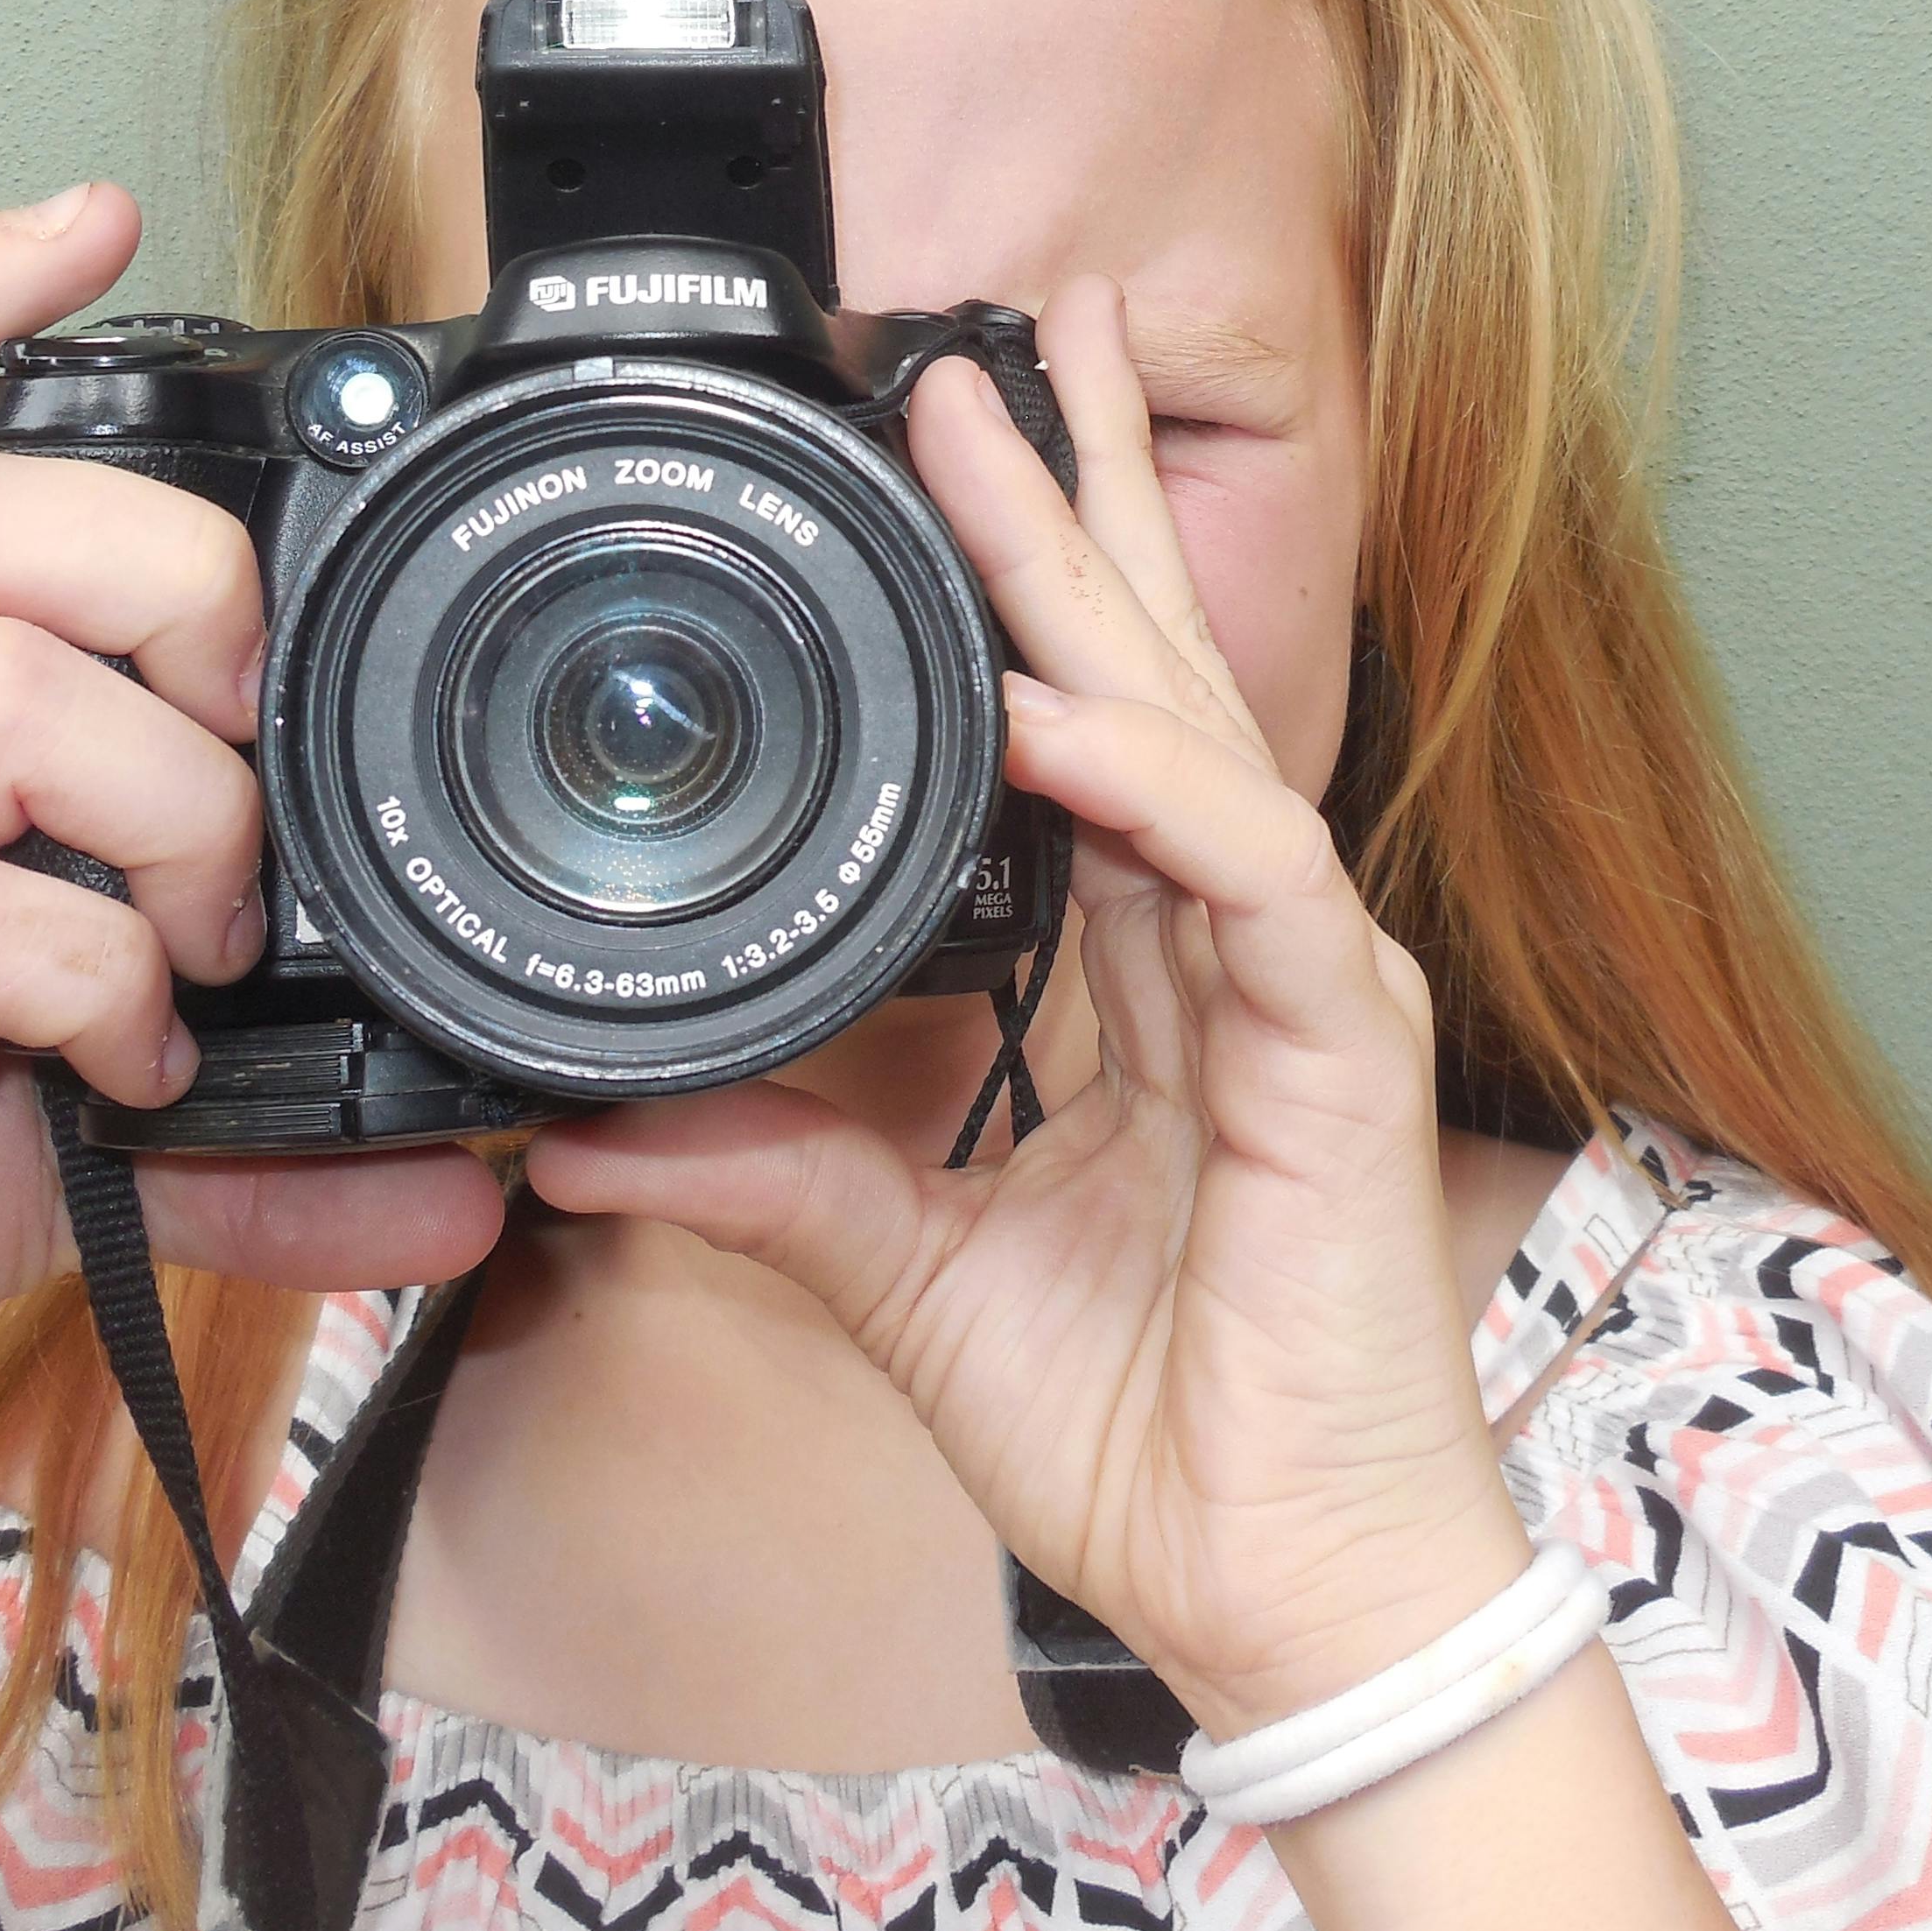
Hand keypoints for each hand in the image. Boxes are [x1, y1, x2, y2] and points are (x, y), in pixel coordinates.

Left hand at [526, 278, 1526, 1734]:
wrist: (1275, 1594)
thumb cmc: (1142, 1432)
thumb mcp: (901, 1275)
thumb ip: (769, 1173)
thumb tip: (594, 1124)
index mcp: (1144, 979)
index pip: (1079, 737)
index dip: (1015, 594)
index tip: (921, 465)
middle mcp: (1230, 946)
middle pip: (1143, 673)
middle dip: (1066, 494)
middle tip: (987, 336)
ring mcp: (1297, 982)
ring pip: (1195, 727)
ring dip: (1096, 571)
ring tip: (1013, 424)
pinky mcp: (1337, 1051)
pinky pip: (1248, 880)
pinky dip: (1149, 787)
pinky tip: (1060, 712)